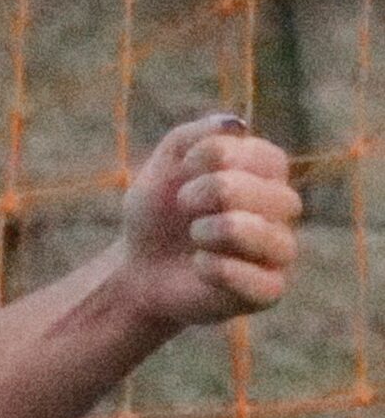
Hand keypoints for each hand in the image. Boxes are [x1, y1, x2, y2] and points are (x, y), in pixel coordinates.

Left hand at [116, 114, 300, 328]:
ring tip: (194, 235)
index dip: (220, 156)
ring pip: (271, 238)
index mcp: (265, 177)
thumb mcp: (162, 167)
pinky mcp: (267, 292)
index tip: (185, 167)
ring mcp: (278, 254)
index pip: (269, 158)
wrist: (137, 267)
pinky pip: (261, 282)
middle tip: (183, 202)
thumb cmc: (158, 214)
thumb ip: (191, 137)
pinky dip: (218, 269)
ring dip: (217, 231)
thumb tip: (236, 125)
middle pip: (275, 195)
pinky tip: (198, 265)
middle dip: (215, 192)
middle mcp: (281, 213)